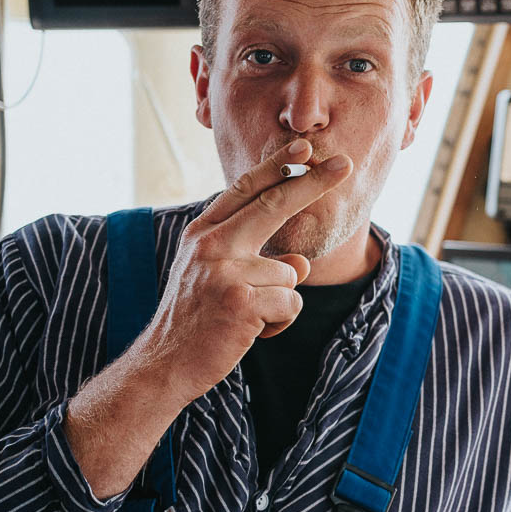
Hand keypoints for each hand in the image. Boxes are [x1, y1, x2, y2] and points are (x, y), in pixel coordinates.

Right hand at [138, 138, 352, 407]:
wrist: (165, 362)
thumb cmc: (197, 321)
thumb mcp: (221, 281)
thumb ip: (259, 263)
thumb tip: (301, 264)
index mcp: (202, 233)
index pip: (245, 190)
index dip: (277, 167)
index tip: (305, 148)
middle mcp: (211, 245)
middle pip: (273, 205)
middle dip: (313, 183)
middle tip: (345, 165)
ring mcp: (224, 271)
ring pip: (289, 274)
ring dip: (279, 302)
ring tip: (244, 319)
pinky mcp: (241, 301)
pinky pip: (290, 304)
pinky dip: (279, 323)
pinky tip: (249, 332)